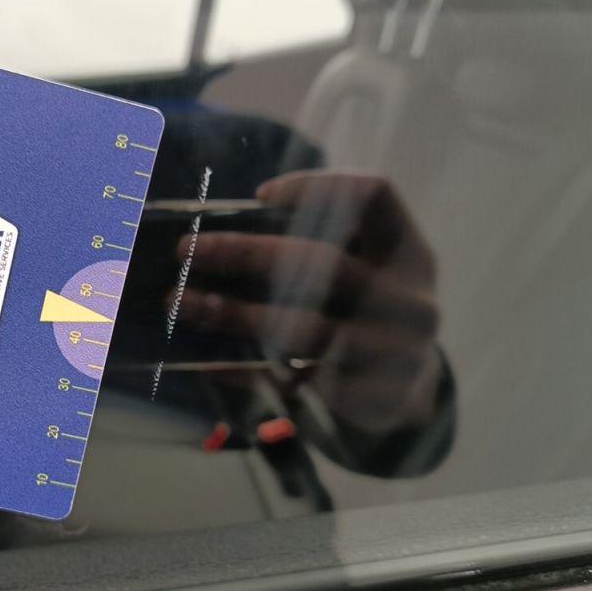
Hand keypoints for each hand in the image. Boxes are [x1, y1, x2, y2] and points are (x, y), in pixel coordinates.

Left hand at [178, 171, 440, 434]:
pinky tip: (209, 363)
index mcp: (409, 256)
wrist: (406, 404)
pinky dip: (246, 371)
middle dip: (247, 252)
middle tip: (187, 250)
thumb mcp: (364, 281)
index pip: (375, 197)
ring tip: (182, 304)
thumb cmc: (363, 323)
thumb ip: (315, 257)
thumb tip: (219, 243)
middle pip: (325, 263)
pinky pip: (293, 383)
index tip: (260, 196)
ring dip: (234, 315)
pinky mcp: (368, 403)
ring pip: (302, 329)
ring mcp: (395, 357)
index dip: (319, 187)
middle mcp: (410, 302)